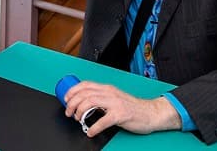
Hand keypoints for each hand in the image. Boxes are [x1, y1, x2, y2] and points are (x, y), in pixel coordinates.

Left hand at [64, 81, 180, 137]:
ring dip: (80, 112)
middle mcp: (110, 93)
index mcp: (107, 89)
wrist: (151, 113)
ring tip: (78, 120)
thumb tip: (84, 104)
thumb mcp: (114, 98)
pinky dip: (94, 127)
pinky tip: (91, 132)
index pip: (85, 85)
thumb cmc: (132, 108)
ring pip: (90, 102)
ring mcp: (115, 103)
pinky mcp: (121, 115)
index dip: (73, 91)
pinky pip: (103, 121)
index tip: (66, 99)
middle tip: (69, 112)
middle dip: (73, 103)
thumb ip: (102, 99)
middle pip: (85, 94)